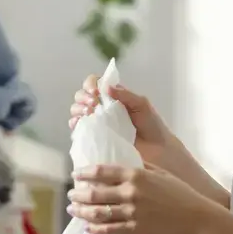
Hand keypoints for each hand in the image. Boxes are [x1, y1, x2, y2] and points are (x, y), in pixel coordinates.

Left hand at [67, 163, 223, 233]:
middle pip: (94, 193)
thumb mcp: (160, 172)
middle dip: (78, 194)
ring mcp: (131, 213)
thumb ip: (141, 167)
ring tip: (72, 210)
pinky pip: (109, 230)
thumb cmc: (181, 193)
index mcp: (136, 175)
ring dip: (81, 212)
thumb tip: (124, 162)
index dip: (84, 173)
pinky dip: (95, 228)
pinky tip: (87, 227)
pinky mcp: (135, 230)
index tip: (75, 174)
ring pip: (97, 213)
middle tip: (70, 195)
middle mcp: (130, 193)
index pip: (101, 171)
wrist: (196, 218)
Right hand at [68, 76, 182, 171]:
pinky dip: (75, 123)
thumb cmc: (152, 125)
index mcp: (113, 96)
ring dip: (78, 109)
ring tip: (89, 114)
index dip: (90, 84)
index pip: (94, 83)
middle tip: (93, 104)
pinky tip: (80, 124)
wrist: (157, 150)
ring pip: (77, 110)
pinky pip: (78, 128)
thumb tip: (106, 87)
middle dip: (83, 97)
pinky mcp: (95, 137)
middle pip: (81, 96)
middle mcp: (102, 108)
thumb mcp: (142, 104)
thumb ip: (125, 94)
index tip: (96, 92)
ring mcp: (98, 122)